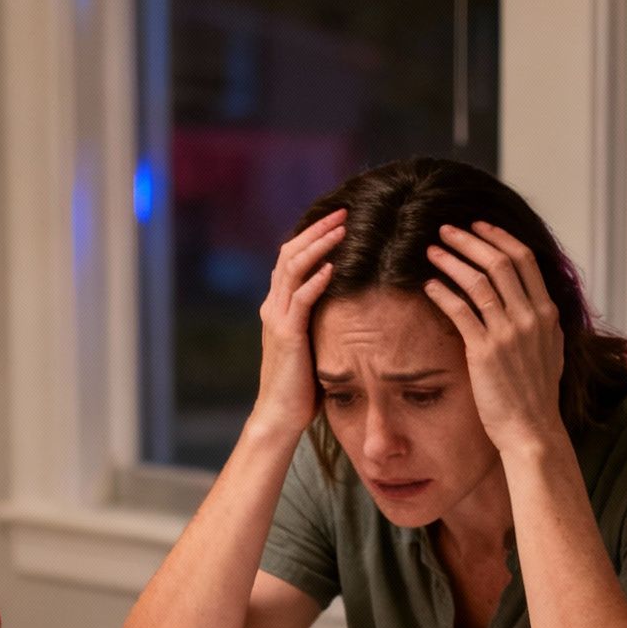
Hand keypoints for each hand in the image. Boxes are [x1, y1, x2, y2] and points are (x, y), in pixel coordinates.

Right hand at [250, 209, 343, 440]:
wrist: (280, 415)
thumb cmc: (302, 386)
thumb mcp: (314, 344)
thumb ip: (323, 322)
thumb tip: (352, 308)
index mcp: (279, 306)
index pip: (292, 258)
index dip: (312, 235)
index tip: (338, 220)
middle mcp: (274, 306)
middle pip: (290, 253)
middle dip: (317, 230)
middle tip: (343, 212)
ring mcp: (277, 319)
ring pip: (293, 269)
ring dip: (318, 245)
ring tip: (341, 228)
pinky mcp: (286, 335)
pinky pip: (300, 300)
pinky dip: (315, 280)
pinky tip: (333, 266)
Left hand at [424, 222, 565, 454]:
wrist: (531, 429)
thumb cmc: (536, 394)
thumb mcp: (551, 349)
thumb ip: (541, 321)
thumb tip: (532, 298)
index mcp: (546, 313)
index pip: (524, 259)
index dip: (498, 237)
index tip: (478, 226)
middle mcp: (530, 317)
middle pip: (499, 261)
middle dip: (469, 240)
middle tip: (446, 230)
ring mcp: (508, 333)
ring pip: (478, 281)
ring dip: (451, 260)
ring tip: (432, 251)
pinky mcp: (484, 351)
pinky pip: (460, 310)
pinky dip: (443, 292)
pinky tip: (429, 285)